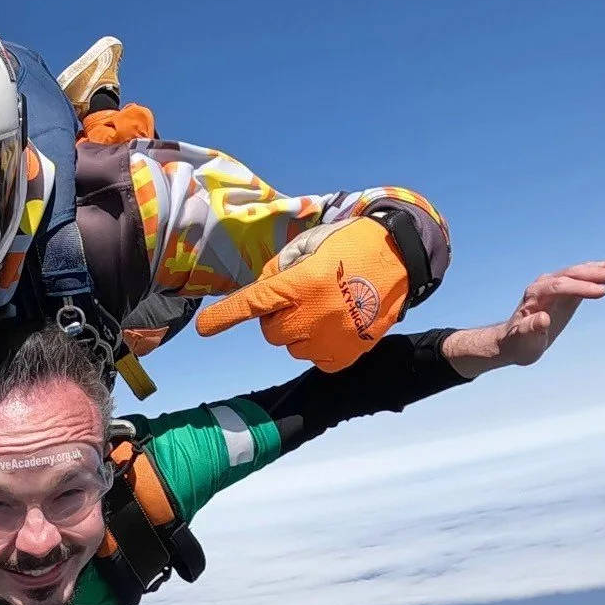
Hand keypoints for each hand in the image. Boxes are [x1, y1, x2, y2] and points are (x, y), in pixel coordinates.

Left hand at [195, 217, 410, 372]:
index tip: (205, 328)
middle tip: (297, 298)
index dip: (227, 316)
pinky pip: (317, 360)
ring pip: (293, 348)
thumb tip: (261, 296)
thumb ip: (278, 270)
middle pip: (271, 332)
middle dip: (275, 316)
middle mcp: (318, 313)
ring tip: (321, 308)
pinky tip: (333, 325)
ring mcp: (336, 337)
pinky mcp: (351, 352)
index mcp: (303, 282)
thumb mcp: (307, 245)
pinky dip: (319, 346)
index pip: (255, 303)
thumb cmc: (348, 244)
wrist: (399, 254)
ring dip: (298, 332)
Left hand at [443, 259, 604, 377]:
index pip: (558, 286)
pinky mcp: (565, 289)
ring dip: (602, 269)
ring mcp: (555, 285)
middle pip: (571, 274)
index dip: (580, 288)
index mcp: (534, 296)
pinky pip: (584, 277)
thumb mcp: (523, 341)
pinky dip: (600, 272)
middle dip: (596, 274)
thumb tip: (542, 319)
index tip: (602, 293)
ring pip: (579, 272)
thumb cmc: (518, 343)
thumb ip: (530, 329)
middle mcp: (544, 285)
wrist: (514, 341)